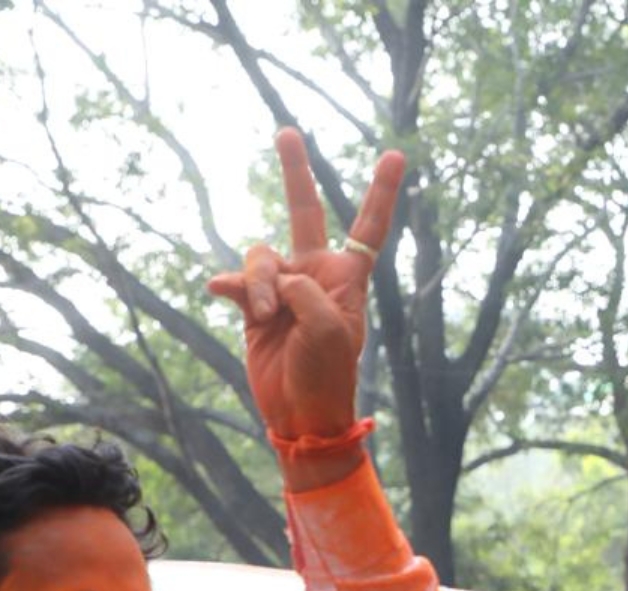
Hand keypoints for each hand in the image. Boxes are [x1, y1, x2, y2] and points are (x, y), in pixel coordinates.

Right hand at [208, 129, 403, 447]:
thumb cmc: (328, 374)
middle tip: (287, 131)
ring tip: (267, 315)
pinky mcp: (255, 304)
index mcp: (349, 279)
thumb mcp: (328, 329)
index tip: (396, 156)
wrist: (300, 411)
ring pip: (261, 255)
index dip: (381, 192)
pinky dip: (234, 286)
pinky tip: (222, 294)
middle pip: (305, 212)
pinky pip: (238, 278)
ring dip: (259, 282)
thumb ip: (304, 288)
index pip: (369, 227)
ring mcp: (284, 288)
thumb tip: (272, 276)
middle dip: (296, 172)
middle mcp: (316, 275)